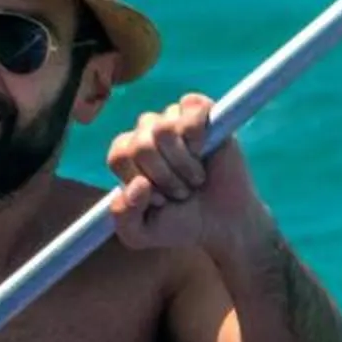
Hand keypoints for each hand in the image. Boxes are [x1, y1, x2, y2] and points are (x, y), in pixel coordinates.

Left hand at [107, 96, 266, 252]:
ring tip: (195, 178)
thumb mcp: (140, 234)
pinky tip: (205, 151)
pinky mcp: (200, 110)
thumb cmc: (180, 222)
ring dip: (182, 164)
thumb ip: (122, 217)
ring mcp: (173, 119)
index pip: (119, 156)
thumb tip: (138, 184)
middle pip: (140, 144)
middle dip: (163, 177)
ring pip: (163, 128)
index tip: (158, 200)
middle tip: (181, 192)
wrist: (223, 222)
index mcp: (126, 155)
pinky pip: (190, 107)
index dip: (139, 181)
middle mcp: (146, 133)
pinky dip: (198, 136)